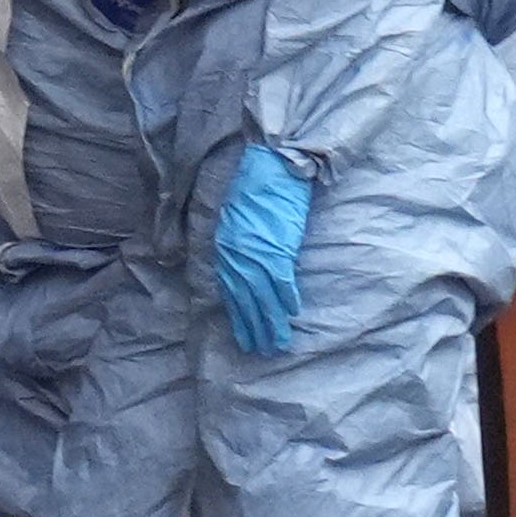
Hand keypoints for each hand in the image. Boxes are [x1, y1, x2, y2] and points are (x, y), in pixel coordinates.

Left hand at [212, 142, 310, 354]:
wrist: (271, 167)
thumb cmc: (252, 189)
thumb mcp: (232, 219)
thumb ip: (232, 248)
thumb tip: (237, 269)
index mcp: (224, 250)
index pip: (231, 293)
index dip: (239, 316)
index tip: (244, 336)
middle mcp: (237, 257)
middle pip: (245, 300)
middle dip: (254, 327)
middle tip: (262, 349)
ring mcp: (257, 254)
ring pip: (263, 297)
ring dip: (271, 321)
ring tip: (276, 342)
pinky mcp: (278, 248)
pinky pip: (282, 281)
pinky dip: (286, 298)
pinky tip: (291, 313)